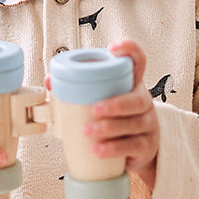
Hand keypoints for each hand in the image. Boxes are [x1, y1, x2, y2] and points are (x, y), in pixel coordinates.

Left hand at [84, 40, 158, 189]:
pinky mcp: (147, 147)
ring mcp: (149, 125)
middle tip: (94, 109)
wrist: (134, 150)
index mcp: (132, 85)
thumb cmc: (112, 119)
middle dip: (116, 104)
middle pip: (138, 99)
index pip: (138, 61)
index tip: (113, 48)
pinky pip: (133, 147)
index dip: (130, 50)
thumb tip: (49, 81)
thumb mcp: (99, 102)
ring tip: (88, 132)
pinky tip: (98, 150)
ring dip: (110, 128)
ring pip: (135, 124)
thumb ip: (75, 90)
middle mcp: (144, 103)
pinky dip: (114, 148)